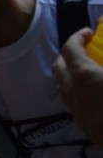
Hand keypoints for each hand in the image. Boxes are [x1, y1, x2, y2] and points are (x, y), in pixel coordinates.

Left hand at [53, 28, 102, 146]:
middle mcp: (73, 92)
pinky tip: (91, 94)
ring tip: (86, 70)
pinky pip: (72, 103)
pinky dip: (76, 92)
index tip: (88, 32)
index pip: (70, 49)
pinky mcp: (84, 125)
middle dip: (68, 54)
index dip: (77, 37)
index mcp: (84, 75)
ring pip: (62, 87)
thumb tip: (102, 59)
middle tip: (83, 49)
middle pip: (59, 67)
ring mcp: (76, 110)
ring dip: (69, 74)